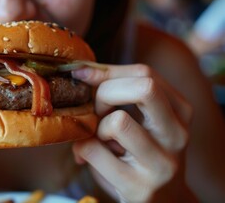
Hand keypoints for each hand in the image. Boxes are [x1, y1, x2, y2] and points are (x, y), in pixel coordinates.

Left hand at [71, 64, 192, 201]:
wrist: (162, 202)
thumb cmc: (142, 154)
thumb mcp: (143, 121)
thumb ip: (122, 96)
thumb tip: (82, 71)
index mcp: (179, 111)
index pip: (144, 73)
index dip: (107, 70)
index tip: (82, 73)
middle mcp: (177, 135)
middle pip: (144, 88)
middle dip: (105, 93)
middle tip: (96, 111)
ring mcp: (161, 163)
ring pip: (118, 121)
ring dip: (95, 127)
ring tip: (97, 139)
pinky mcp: (138, 186)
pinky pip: (94, 150)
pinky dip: (80, 149)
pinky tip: (85, 157)